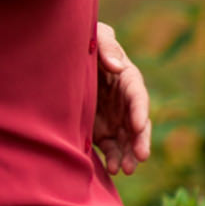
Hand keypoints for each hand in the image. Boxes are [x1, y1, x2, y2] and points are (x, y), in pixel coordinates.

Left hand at [92, 20, 152, 175]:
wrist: (64, 56)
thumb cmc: (83, 42)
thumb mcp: (95, 36)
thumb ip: (106, 47)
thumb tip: (117, 66)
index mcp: (127, 78)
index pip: (138, 96)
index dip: (139, 111)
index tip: (137, 125)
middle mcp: (125, 101)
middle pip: (137, 123)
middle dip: (140, 141)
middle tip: (140, 157)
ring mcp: (115, 117)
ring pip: (127, 139)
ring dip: (128, 155)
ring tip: (125, 169)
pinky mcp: (101, 129)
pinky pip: (111, 146)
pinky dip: (112, 157)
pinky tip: (110, 169)